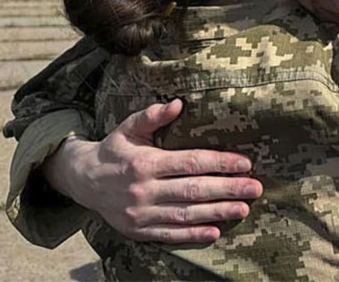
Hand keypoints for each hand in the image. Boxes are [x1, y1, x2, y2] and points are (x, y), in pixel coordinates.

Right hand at [42, 99, 262, 243]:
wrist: (82, 181)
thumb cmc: (114, 150)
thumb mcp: (128, 128)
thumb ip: (152, 115)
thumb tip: (177, 103)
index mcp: (145, 163)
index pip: (190, 163)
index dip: (219, 163)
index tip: (245, 164)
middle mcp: (143, 190)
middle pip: (193, 190)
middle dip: (227, 189)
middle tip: (255, 188)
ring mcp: (141, 213)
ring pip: (185, 214)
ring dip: (217, 213)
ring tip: (243, 208)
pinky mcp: (138, 230)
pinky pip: (170, 234)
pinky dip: (193, 235)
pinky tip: (215, 231)